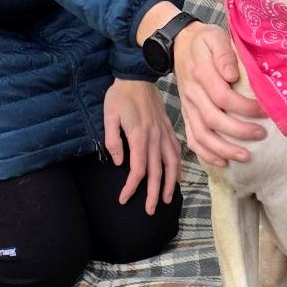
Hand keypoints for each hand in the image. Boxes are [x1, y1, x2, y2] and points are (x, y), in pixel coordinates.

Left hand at [103, 79, 180, 210]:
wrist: (137, 74)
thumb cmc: (120, 95)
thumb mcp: (109, 115)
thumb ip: (113, 140)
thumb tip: (119, 163)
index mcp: (139, 136)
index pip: (138, 169)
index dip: (131, 187)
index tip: (123, 199)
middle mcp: (155, 137)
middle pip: (157, 172)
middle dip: (153, 194)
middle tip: (150, 211)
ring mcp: (164, 132)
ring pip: (172, 163)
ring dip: (170, 183)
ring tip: (167, 199)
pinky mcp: (168, 127)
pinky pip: (176, 150)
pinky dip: (178, 166)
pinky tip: (176, 176)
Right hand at [173, 22, 267, 167]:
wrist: (179, 44)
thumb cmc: (204, 40)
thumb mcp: (215, 37)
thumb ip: (225, 54)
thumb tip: (232, 75)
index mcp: (202, 73)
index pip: (223, 97)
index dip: (245, 107)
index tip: (265, 111)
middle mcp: (193, 93)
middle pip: (213, 120)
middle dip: (239, 132)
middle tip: (261, 135)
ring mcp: (188, 106)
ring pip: (202, 135)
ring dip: (223, 149)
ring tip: (245, 156)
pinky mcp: (187, 114)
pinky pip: (192, 138)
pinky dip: (206, 154)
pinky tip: (222, 162)